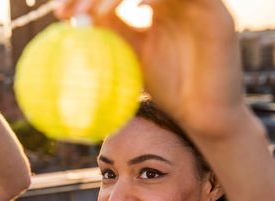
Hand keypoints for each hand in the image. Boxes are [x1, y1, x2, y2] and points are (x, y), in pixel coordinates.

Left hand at [56, 0, 242, 138]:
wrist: (204, 116)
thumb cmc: (169, 88)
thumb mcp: (130, 57)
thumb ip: (110, 34)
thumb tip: (74, 19)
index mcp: (157, 3)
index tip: (58, 13)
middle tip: (66, 10)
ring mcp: (197, 2)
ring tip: (93, 13)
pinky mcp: (216, 15)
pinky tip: (136, 7)